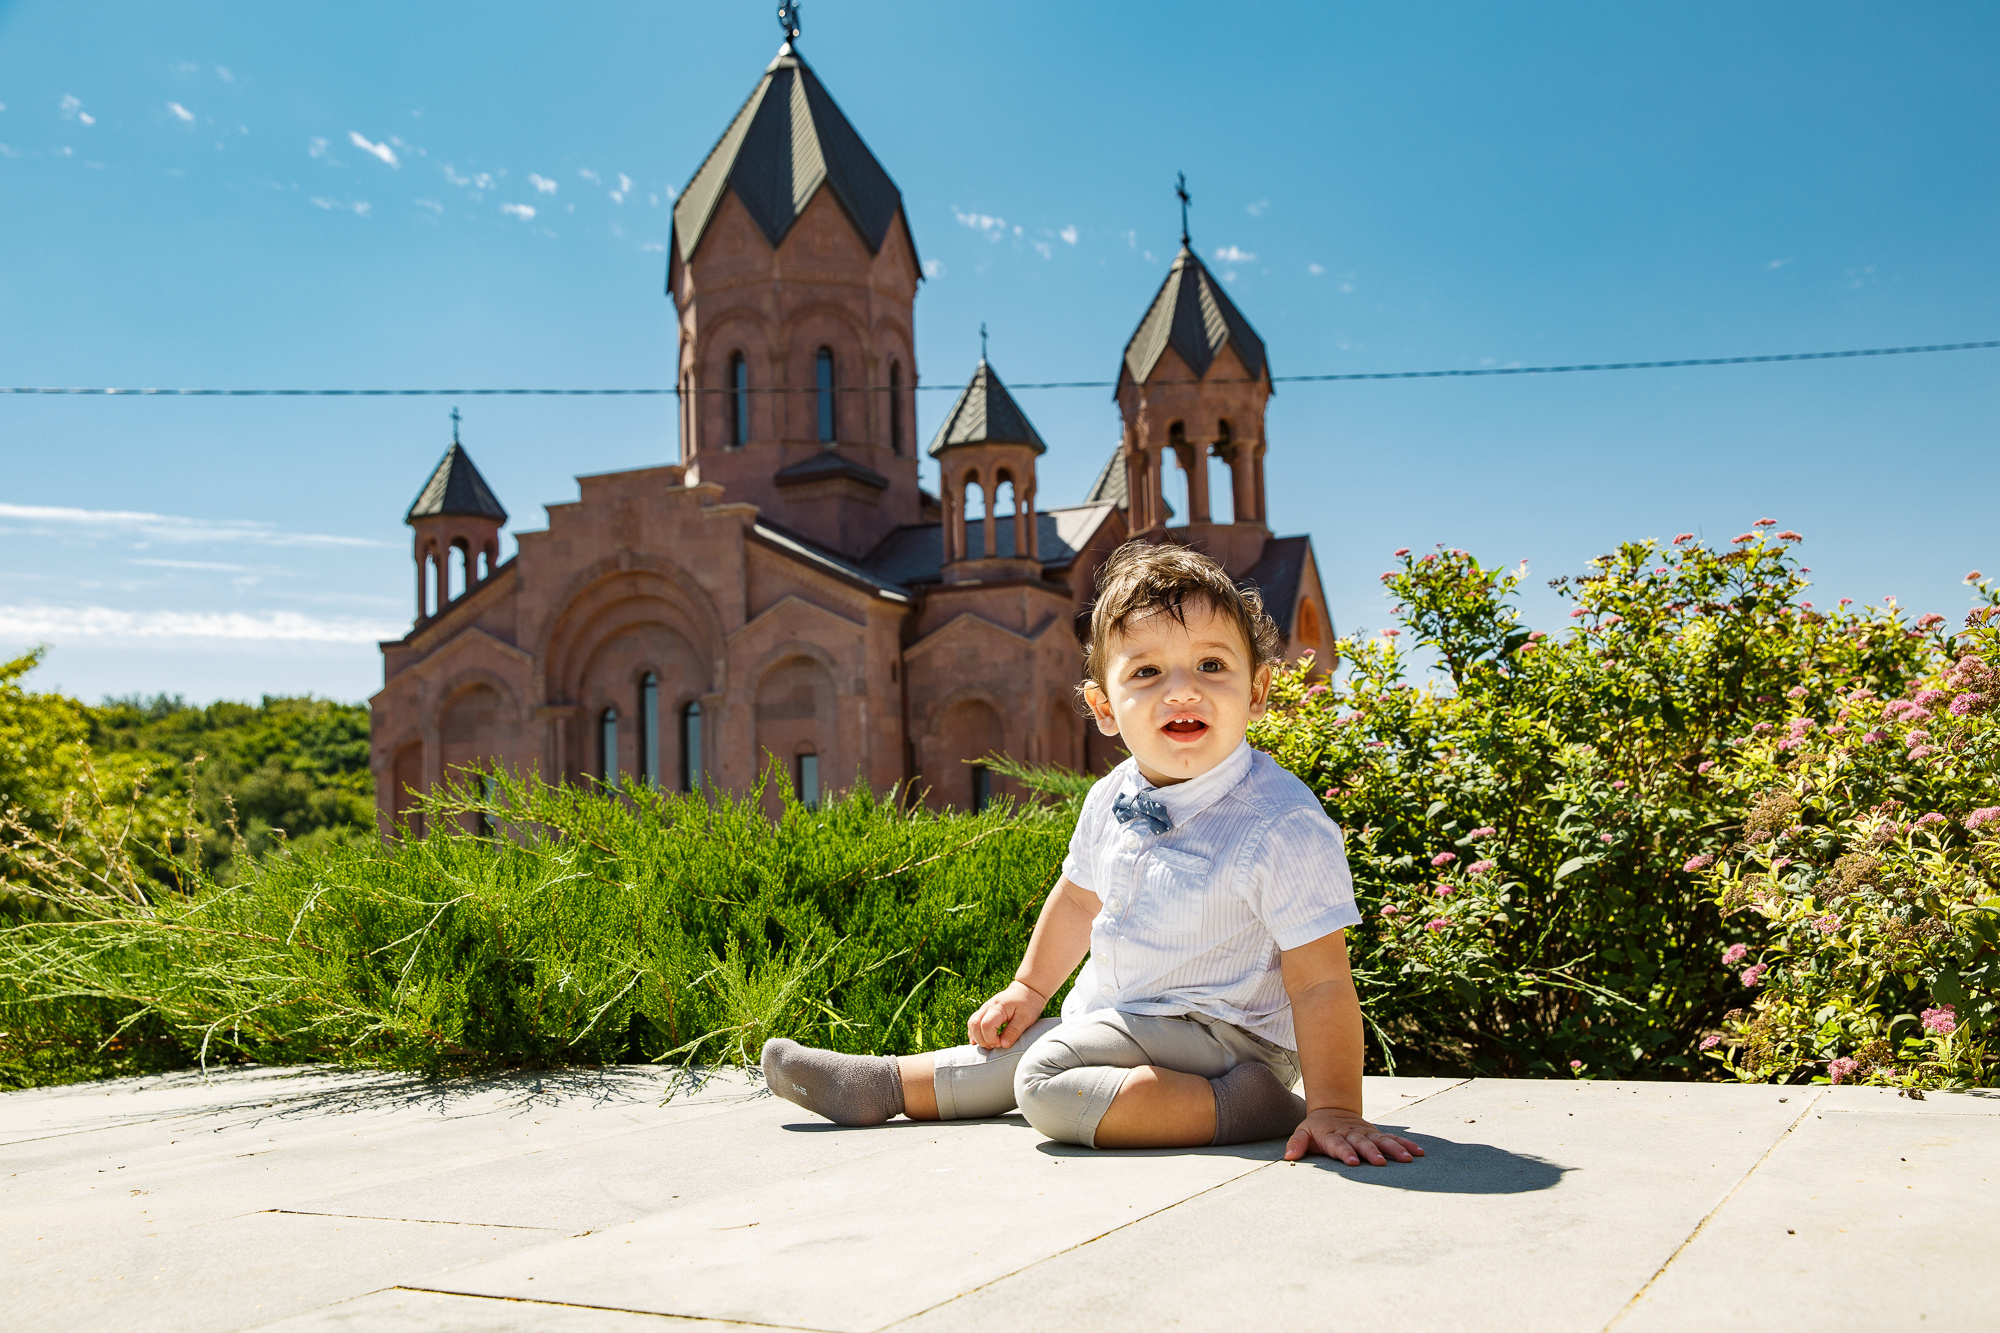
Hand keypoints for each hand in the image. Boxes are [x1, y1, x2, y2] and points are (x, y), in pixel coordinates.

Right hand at [966, 980, 1047, 1049]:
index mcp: (998, 1008)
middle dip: (982, 1040)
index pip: (986, 1025)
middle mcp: (988, 1006)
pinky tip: (979, 1041)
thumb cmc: (1028, 1005)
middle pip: (975, 1025)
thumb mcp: (1026, 1019)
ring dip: (977, 1037)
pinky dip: (974, 1033)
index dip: (991, 1039)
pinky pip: (973, 1022)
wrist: (1027, 991)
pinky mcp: (984, 1011)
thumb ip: (1014, 1031)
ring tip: (990, 1044)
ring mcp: (984, 1008)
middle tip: (995, 1046)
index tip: (1002, 1044)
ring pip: (972, 1024)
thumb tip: (1003, 1045)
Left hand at [1283, 1107, 1424, 1165]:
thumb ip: (1296, 1144)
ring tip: (1408, 1159)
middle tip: (1380, 1163)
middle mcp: (1352, 1134)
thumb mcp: (1303, 1133)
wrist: (1332, 1110)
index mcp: (1333, 1135)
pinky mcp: (1376, 1133)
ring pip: (1382, 1140)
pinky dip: (1405, 1144)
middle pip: (1363, 1143)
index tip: (1352, 1162)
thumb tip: (1288, 1157)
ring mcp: (1366, 1133)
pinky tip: (1418, 1152)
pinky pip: (1393, 1138)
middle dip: (1371, 1152)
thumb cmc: (1316, 1128)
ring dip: (1395, 1149)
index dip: (1345, 1153)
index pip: (1339, 1145)